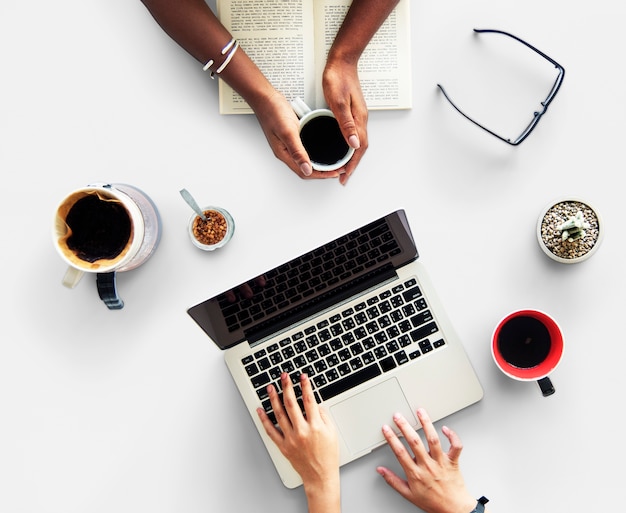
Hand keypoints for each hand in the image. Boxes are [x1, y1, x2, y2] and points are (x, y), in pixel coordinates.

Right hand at [253, 91, 340, 180]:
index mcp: (284, 154)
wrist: (265, 97)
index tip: (335, 173)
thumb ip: (297, 151)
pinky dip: (315, 152)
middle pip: (306, 169)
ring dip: (320, 163)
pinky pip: (305, 149)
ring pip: (306, 160)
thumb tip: (307, 169)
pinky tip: (321, 149)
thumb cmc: (272, 112)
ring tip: (332, 162)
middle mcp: (286, 151)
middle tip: (338, 168)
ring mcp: (288, 144)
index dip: (321, 175)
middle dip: (323, 172)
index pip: (305, 172)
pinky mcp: (291, 136)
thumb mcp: (288, 132)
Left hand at [257, 373, 339, 511]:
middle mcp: (302, 431)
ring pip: (279, 414)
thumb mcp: (332, 433)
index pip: (309, 400)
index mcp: (316, 426)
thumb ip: (323, 416)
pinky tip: (260, 410)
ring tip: (270, 388)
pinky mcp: (283, 446)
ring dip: (274, 399)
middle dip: (287, 387)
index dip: (305, 386)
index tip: (302, 377)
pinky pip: (271, 431)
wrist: (320, 476)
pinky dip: (264, 420)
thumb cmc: (328, 456)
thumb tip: (314, 404)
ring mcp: (291, 439)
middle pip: (292, 404)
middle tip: (283, 376)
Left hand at [322, 59, 367, 184]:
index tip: (345, 176)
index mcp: (359, 119)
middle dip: (352, 165)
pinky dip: (349, 146)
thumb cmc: (338, 78)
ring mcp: (358, 116)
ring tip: (342, 167)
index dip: (352, 164)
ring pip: (357, 142)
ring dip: (351, 156)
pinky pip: (353, 134)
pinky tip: (341, 147)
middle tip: (343, 177)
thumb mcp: (338, 102)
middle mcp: (361, 119)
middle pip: (360, 148)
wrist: (342, 61)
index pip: (359, 148)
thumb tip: (353, 144)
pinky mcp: (353, 112)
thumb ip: (346, 124)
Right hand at [377, 409, 477, 512]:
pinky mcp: (453, 461)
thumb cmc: (433, 502)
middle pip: (414, 442)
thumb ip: (393, 481)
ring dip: (426, 424)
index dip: (391, 439)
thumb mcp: (408, 494)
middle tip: (398, 416)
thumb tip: (381, 471)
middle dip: (405, 427)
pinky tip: (445, 428)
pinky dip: (452, 436)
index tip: (386, 429)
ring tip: (420, 412)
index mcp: (415, 474)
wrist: (454, 509)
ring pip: (433, 439)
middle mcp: (428, 466)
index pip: (400, 452)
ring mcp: (441, 462)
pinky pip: (455, 447)